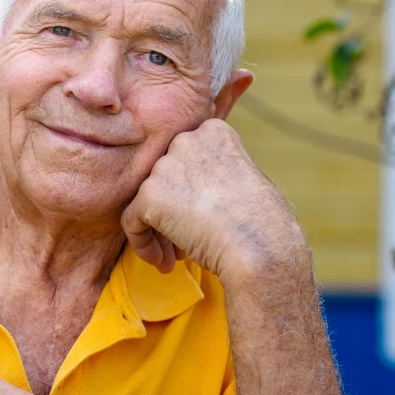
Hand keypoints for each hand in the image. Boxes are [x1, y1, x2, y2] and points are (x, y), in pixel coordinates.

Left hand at [120, 119, 303, 280]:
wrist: (260, 245)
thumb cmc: (263, 223)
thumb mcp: (245, 179)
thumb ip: (216, 173)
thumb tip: (193, 192)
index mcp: (213, 132)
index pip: (183, 160)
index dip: (187, 193)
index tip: (200, 219)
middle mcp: (186, 140)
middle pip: (162, 180)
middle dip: (170, 213)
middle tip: (183, 244)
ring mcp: (166, 166)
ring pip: (145, 202)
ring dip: (158, 232)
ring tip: (173, 258)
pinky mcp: (150, 194)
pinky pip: (130, 221)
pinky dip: (141, 243)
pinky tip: (161, 262)